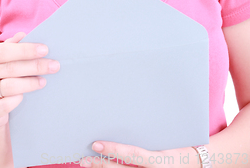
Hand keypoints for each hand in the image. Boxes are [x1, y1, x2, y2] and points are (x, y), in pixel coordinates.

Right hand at [0, 32, 59, 128]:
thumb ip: (9, 47)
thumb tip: (23, 34)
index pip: (3, 51)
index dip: (25, 50)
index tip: (45, 49)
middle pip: (10, 68)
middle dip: (35, 66)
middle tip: (54, 65)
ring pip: (9, 86)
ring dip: (30, 83)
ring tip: (44, 81)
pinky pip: (5, 105)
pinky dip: (17, 100)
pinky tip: (25, 96)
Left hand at [79, 141, 196, 167]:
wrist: (199, 163)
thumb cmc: (182, 144)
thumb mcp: (166, 136)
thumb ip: (146, 133)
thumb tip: (123, 119)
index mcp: (161, 159)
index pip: (133, 155)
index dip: (114, 150)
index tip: (96, 144)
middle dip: (102, 165)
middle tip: (83, 159)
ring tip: (87, 164)